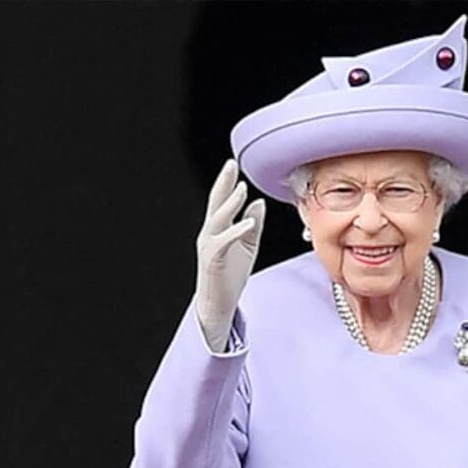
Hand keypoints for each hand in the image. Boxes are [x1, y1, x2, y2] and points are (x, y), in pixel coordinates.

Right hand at [194, 159, 266, 351]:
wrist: (219, 303)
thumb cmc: (231, 275)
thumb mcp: (248, 245)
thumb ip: (253, 224)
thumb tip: (258, 202)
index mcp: (218, 228)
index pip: (222, 200)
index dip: (227, 182)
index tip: (234, 165)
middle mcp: (210, 233)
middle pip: (215, 203)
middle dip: (223, 183)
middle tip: (230, 165)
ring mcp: (210, 246)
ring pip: (218, 219)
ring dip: (230, 204)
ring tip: (241, 189)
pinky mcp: (213, 260)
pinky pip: (224, 242)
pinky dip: (236, 231)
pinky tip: (248, 222)